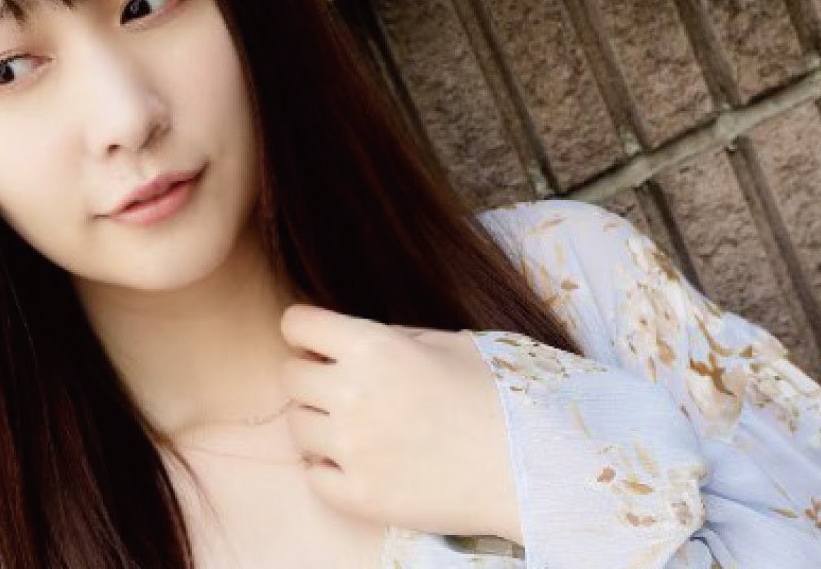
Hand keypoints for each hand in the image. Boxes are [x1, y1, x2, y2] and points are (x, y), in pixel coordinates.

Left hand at [278, 303, 520, 540]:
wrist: (531, 470)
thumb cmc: (498, 398)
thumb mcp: (451, 344)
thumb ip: (393, 337)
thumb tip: (350, 339)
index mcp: (374, 347)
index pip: (296, 325)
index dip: (306, 332)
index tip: (318, 343)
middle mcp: (352, 394)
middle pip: (289, 376)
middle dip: (311, 377)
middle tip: (342, 388)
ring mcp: (352, 449)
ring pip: (296, 427)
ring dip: (318, 423)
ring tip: (358, 427)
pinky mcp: (358, 496)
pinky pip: (313, 476)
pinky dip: (329, 469)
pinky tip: (360, 462)